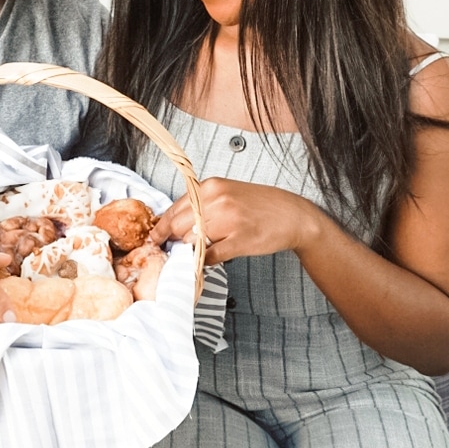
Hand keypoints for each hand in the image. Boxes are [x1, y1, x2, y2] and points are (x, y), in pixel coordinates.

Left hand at [150, 177, 321, 264]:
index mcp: (211, 186)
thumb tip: (173, 223)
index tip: (154, 238)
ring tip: (195, 252)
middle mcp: (218, 200)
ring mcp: (229, 221)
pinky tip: (211, 257)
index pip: (174, 209)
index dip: (161, 227)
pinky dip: (206, 260)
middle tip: (172, 249)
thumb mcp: (227, 193)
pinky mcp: (240, 240)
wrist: (293, 215)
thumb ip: (201, 204)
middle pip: (178, 226)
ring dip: (189, 251)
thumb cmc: (260, 205)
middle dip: (172, 240)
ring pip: (191, 241)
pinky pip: (210, 255)